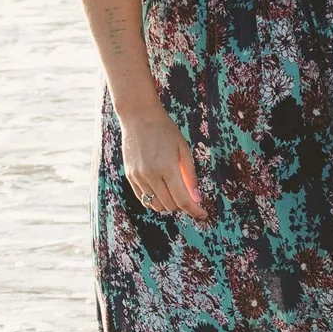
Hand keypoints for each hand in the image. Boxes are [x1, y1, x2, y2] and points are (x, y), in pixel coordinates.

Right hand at [120, 105, 204, 219]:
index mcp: (167, 167)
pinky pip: (143, 199)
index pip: (182, 199)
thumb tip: (197, 198)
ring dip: (169, 205)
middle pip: (170, 205)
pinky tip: (163, 194)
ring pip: (156, 205)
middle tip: (190, 199)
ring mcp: (138, 177)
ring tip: (176, 195)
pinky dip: (155, 201)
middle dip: (183, 206)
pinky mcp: (130, 176)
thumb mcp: (184, 150)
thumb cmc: (165, 130)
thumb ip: (190, 176)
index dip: (194, 210)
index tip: (203, 214)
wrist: (139, 116)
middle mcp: (151, 175)